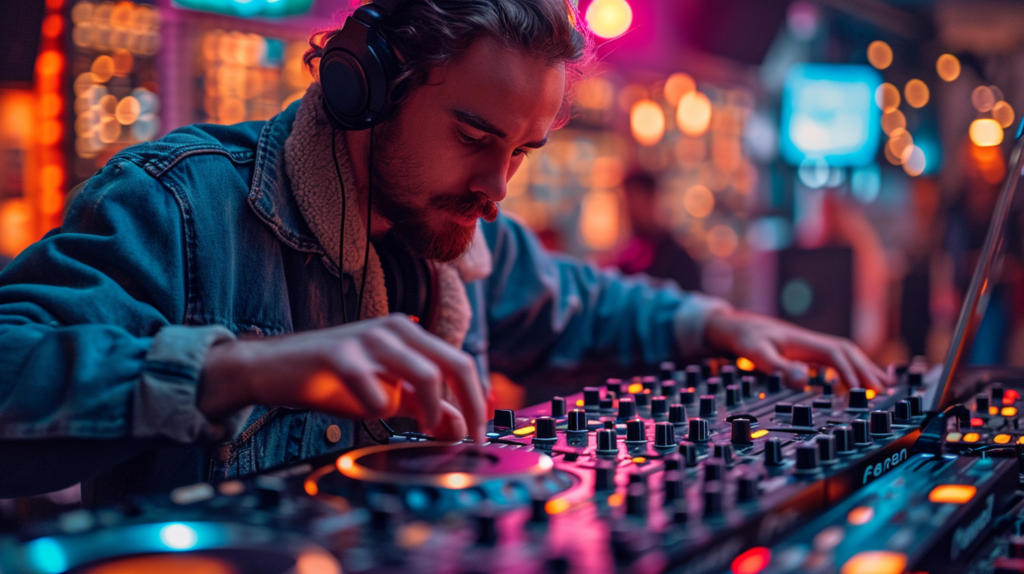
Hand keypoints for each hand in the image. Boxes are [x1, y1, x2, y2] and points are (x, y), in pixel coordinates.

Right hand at [198, 314, 486, 443]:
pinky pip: (376, 391)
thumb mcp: (384, 394)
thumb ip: (421, 406)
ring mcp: (368, 338)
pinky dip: (378, 410)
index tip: (480, 430)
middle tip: (464, 437)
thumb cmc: (329, 379)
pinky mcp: (339, 354)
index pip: (460, 362)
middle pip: (454, 364)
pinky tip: (366, 412)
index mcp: (409, 334)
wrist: (271, 368)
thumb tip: (458, 425)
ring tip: (417, 427)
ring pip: (424, 375)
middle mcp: (395, 329)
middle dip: (467, 406)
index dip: (476, 399)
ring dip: (428, 410)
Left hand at [703, 309, 891, 390]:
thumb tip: (805, 379)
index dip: (850, 371)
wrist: (736, 327)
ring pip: (847, 354)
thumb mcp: (757, 354)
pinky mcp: (809, 352)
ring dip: (866, 368)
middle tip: (884, 391)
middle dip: (867, 370)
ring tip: (886, 386)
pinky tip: (863, 380)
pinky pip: (838, 359)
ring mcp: (812, 346)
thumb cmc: (746, 340)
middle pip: (848, 352)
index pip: (835, 354)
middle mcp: (812, 342)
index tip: (860, 390)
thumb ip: (779, 367)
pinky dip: (854, 368)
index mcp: (804, 341)